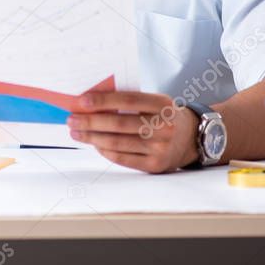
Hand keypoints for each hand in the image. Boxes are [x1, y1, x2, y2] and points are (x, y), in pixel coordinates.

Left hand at [66, 90, 199, 172]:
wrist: (192, 138)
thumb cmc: (164, 115)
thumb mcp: (155, 101)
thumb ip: (129, 100)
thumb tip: (91, 103)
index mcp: (162, 105)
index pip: (128, 100)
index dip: (104, 101)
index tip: (82, 101)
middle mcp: (163, 127)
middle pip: (120, 124)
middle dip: (91, 122)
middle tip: (72, 119)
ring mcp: (160, 148)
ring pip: (118, 143)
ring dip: (92, 137)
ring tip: (76, 132)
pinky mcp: (155, 165)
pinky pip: (123, 158)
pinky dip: (105, 151)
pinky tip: (94, 144)